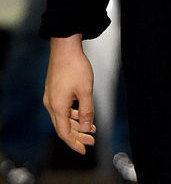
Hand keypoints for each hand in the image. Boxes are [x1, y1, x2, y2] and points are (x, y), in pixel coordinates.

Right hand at [43, 35, 95, 154]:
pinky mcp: (53, 90)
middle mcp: (51, 104)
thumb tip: (88, 128)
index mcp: (57, 107)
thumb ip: (87, 110)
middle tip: (92, 140)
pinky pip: (62, 108)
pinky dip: (73, 114)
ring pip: (63, 117)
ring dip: (77, 124)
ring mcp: (51, 96)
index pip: (64, 133)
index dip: (74, 143)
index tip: (85, 149)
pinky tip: (82, 113)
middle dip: (78, 135)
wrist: (64, 46)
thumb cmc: (75, 66)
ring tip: (92, 128)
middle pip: (63, 127)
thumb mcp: (86, 90)